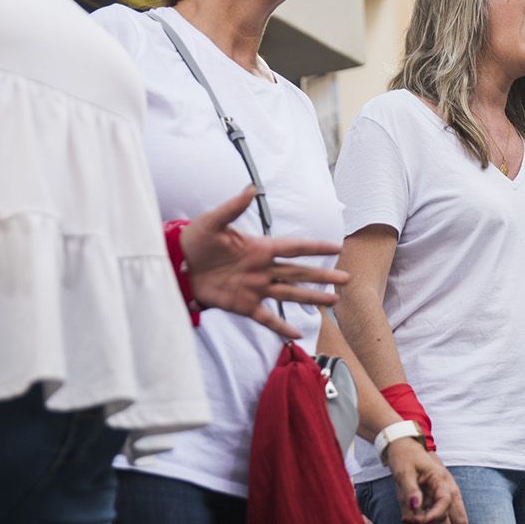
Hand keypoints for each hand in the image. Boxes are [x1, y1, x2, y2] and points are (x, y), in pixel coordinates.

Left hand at [180, 187, 348, 338]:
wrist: (177, 265)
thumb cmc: (195, 240)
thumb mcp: (213, 221)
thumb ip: (233, 207)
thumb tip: (251, 189)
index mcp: (260, 248)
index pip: (294, 247)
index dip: (315, 247)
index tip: (337, 246)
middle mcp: (263, 269)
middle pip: (299, 272)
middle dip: (323, 275)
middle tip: (347, 279)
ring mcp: (255, 288)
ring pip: (290, 293)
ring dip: (312, 297)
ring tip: (333, 301)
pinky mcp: (243, 305)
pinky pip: (266, 317)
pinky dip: (281, 326)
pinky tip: (297, 334)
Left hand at [384, 438, 469, 523]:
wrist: (406, 446)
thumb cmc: (405, 458)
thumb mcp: (404, 472)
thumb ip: (410, 490)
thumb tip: (414, 507)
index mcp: (440, 480)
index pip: (444, 502)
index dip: (433, 516)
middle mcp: (447, 487)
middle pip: (454, 514)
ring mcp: (446, 491)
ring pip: (454, 515)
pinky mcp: (441, 494)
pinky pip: (446, 512)